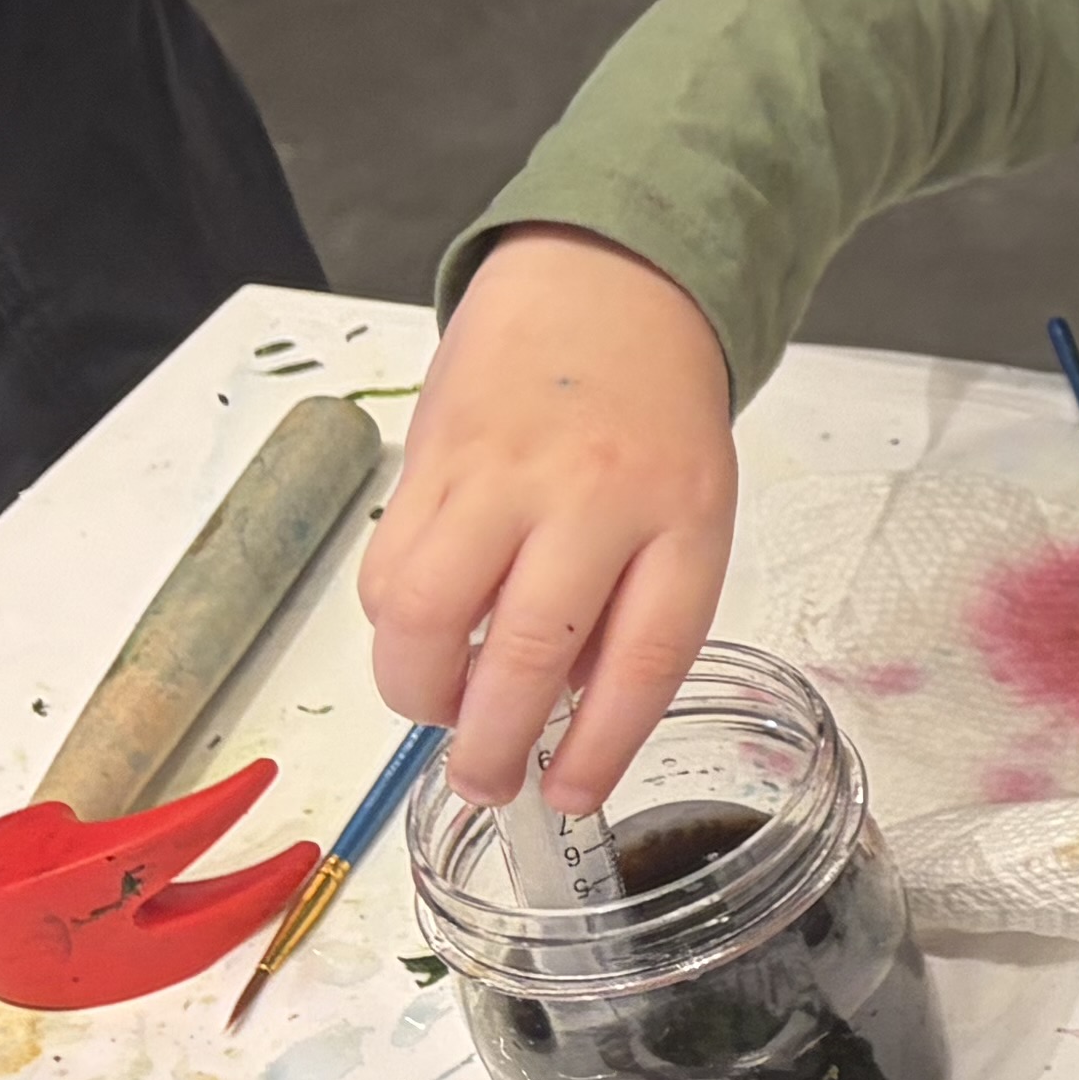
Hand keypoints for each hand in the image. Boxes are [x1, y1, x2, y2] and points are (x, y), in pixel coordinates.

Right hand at [364, 229, 741, 812]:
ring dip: (420, 692)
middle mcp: (592, 497)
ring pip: (423, 616)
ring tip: (442, 711)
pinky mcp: (430, 458)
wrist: (606, 282)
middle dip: (493, 746)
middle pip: (524, 653)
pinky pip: (388, 569)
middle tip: (485, 784)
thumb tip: (563, 712)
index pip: (643, 659)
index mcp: (683, 516)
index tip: (570, 797)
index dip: (600, 746)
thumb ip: (637, 601)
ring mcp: (501, 474)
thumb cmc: (655, 412)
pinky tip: (421, 635)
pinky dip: (392, 626)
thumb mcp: (690, 505)